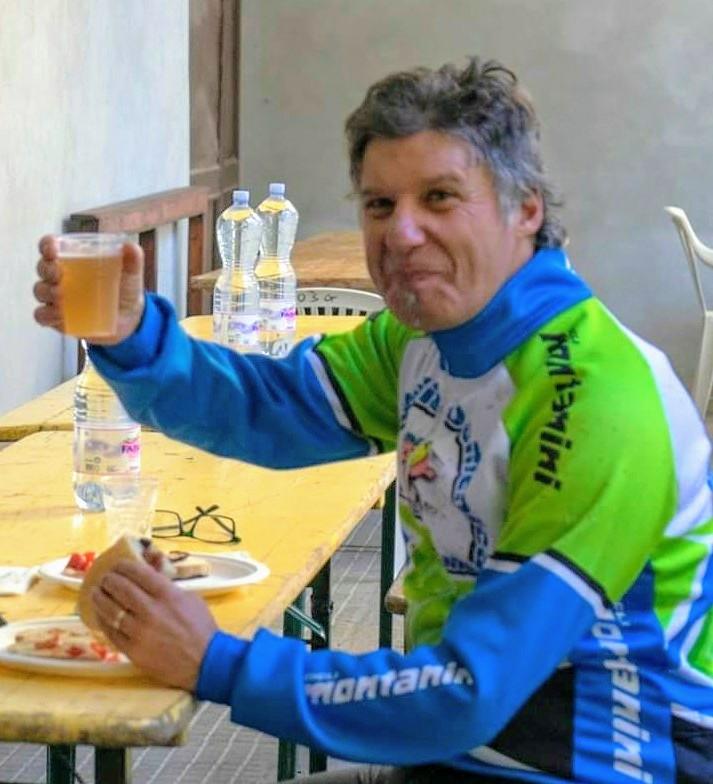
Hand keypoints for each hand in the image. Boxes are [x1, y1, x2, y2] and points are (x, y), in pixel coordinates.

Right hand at [33, 235, 145, 344]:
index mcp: (72, 259)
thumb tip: (130, 246)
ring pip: (40, 291)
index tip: (52, 249)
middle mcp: (59, 276)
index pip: (50, 247)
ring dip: (47, 291)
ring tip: (61, 296)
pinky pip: (42, 316)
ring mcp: (56, 298)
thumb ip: (132, 259)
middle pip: (43, 268)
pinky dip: (47, 315)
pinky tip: (59, 315)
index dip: (47, 245)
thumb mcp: (131, 274)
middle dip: (47, 269)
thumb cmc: (124, 290)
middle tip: (59, 274)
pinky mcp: (57, 319)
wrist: (130, 319)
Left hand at [92, 559, 217, 690]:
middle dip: (109, 579)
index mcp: (167, 594)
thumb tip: (149, 568)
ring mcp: (139, 632)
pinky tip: (101, 615)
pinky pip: (111, 632)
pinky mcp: (132, 650)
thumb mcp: (189, 598)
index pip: (138, 572)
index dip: (123, 566)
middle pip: (120, 588)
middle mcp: (151, 610)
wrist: (204, 661)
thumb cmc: (200, 627)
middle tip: (105, 578)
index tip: (118, 565)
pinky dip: (103, 621)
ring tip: (96, 593)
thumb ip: (167, 584)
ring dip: (100, 598)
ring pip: (110, 610)